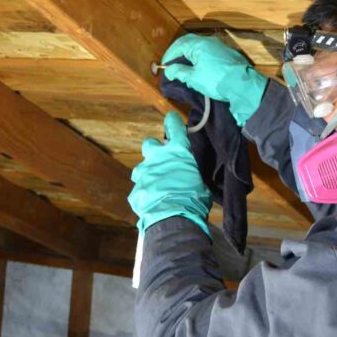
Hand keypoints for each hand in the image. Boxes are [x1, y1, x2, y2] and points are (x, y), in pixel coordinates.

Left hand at [128, 111, 211, 235]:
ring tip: (159, 187)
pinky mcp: (135, 190)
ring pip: (142, 168)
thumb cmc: (193, 198)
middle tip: (162, 160)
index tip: (171, 119)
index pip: (174, 128)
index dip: (173, 122)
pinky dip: (147, 194)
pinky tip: (155, 203)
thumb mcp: (201, 184)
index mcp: (178, 152)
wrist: (173, 218)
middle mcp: (157, 158)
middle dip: (155, 150)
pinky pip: (141, 189)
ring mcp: (143, 173)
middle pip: (150, 144)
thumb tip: (192, 179)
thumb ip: (192, 176)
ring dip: (149, 174)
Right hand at [162, 34, 266, 125]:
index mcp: (199, 44)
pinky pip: (208, 53)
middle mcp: (209, 41)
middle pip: (188, 44)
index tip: (164, 66)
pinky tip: (198, 69)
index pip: (179, 45)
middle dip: (178, 54)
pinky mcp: (226, 55)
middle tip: (172, 65)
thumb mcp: (194, 78)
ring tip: (183, 69)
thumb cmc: (216, 81)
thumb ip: (179, 72)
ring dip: (189, 56)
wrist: (243, 86)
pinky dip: (199, 58)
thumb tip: (169, 70)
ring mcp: (219, 47)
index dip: (169, 56)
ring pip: (198, 48)